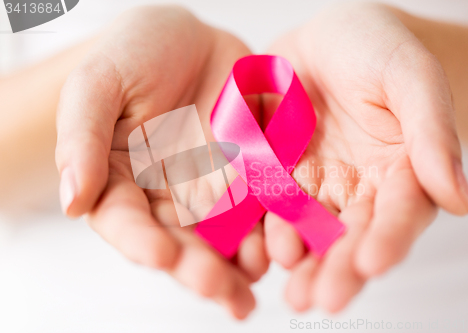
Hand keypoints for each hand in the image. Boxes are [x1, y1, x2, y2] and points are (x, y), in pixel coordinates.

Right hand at [55, 6, 267, 318]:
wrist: (188, 38)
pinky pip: (264, 203)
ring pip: (226, 234)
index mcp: (123, 183)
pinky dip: (274, 224)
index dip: (142, 242)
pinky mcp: (252, 174)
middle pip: (182, 241)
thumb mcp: (97, 86)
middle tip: (218, 289)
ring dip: (241, 260)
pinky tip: (284, 242)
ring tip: (254, 276)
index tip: (162, 254)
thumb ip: (82, 140)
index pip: (127, 223)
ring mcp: (214, 188)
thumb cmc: (133, 55)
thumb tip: (71, 201)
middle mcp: (169, 196)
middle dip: (199, 268)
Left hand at [263, 3, 467, 311]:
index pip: (399, 213)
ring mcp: (315, 182)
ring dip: (300, 260)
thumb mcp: (411, 77)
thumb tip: (459, 200)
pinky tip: (255, 249)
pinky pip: (268, 202)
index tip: (372, 264)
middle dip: (338, 268)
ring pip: (309, 228)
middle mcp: (358, 187)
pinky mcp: (277, 171)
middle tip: (323, 299)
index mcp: (400, 171)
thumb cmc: (380, 48)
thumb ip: (431, 133)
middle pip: (351, 235)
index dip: (388, 240)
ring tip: (291, 290)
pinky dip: (263, 226)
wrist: (330, 36)